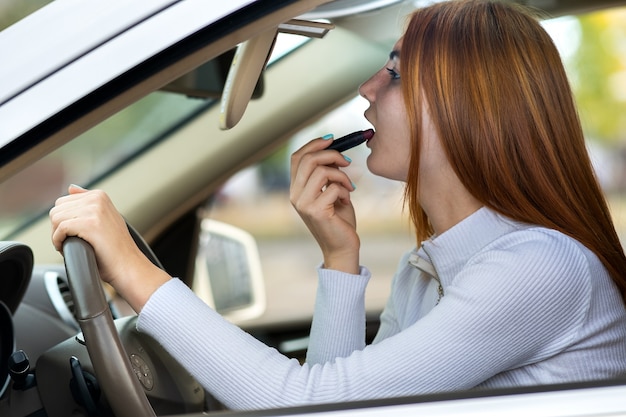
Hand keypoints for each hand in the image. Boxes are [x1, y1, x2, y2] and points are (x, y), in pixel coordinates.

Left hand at [49, 185, 169, 310]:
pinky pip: (60, 229)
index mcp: (100, 195)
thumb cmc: (115, 249)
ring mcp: (95, 210)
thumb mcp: (104, 218)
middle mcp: (97, 199)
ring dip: (57, 235)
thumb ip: (87, 202)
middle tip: (70, 241)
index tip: (74, 234)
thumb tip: (71, 187)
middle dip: (58, 227)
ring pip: (56, 218)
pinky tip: (67, 248)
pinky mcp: (90, 223)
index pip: (63, 202)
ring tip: (70, 245)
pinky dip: (58, 241)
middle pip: (57, 209)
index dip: (64, 221)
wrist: (128, 266)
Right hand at [290, 137, 359, 273]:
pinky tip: (347, 201)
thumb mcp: (332, 191)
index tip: (332, 140)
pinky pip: (333, 188)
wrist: (343, 247)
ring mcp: (303, 204)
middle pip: (308, 159)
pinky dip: (345, 191)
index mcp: (296, 189)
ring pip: (321, 171)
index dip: (314, 144)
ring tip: (349, 187)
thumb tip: (334, 151)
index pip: (297, 157)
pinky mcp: (315, 211)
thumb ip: (329, 173)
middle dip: (331, 154)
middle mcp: (295, 195)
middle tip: (348, 161)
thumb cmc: (339, 220)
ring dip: (342, 175)